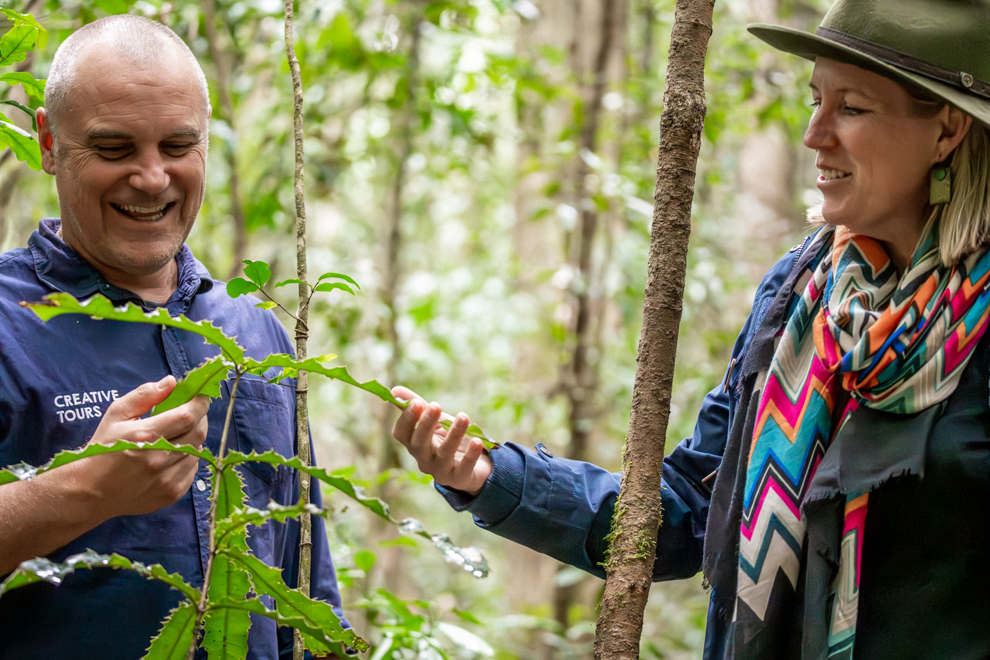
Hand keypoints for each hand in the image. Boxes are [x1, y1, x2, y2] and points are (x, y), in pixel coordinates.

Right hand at [83, 375, 209, 518]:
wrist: (90, 491)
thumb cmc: (102, 448)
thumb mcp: (116, 415)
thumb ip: (145, 395)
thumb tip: (172, 382)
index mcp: (146, 436)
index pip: (188, 416)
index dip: (200, 403)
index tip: (200, 397)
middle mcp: (159, 459)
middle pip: (198, 433)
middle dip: (200, 418)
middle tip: (192, 413)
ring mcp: (167, 479)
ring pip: (197, 452)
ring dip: (192, 440)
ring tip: (176, 436)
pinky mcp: (171, 494)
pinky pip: (192, 471)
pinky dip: (188, 460)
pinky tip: (171, 456)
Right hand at [390, 386, 491, 495]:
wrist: (471, 465)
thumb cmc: (445, 439)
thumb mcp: (433, 421)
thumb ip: (415, 405)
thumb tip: (394, 390)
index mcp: (413, 444)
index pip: (402, 433)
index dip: (407, 419)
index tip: (416, 402)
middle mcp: (423, 459)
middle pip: (420, 444)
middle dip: (426, 424)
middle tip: (436, 405)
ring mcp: (440, 470)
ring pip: (444, 453)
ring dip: (453, 434)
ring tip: (463, 416)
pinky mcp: (459, 479)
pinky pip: (464, 467)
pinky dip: (470, 455)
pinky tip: (476, 441)